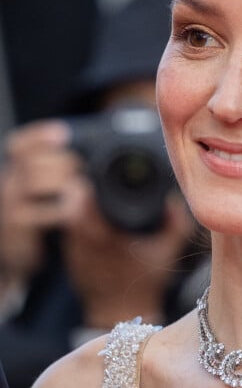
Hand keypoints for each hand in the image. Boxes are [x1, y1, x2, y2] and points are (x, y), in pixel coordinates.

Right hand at [0, 120, 82, 289]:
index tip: (62, 132)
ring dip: (61, 181)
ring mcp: (9, 206)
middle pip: (31, 160)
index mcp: (15, 172)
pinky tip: (71, 211)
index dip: (38, 136)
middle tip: (82, 168)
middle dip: (61, 160)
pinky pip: (37, 214)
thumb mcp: (39, 194)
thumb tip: (87, 166)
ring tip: (79, 188)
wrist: (12, 256)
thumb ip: (56, 177)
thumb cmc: (33, 220)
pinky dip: (58, 209)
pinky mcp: (16, 227)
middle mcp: (8, 184)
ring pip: (32, 181)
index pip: (19, 145)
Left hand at [62, 189, 196, 327]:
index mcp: (102, 231)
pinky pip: (71, 229)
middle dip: (88, 189)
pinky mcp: (71, 257)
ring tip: (102, 204)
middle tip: (105, 188)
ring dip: (82, 205)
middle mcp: (82, 237)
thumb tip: (174, 201)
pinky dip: (82, 222)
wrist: (124, 311)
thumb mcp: (167, 251)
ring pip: (68, 213)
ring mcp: (73, 248)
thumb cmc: (145, 282)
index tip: (109, 179)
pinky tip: (100, 225)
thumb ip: (176, 223)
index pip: (84, 192)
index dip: (95, 180)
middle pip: (72, 198)